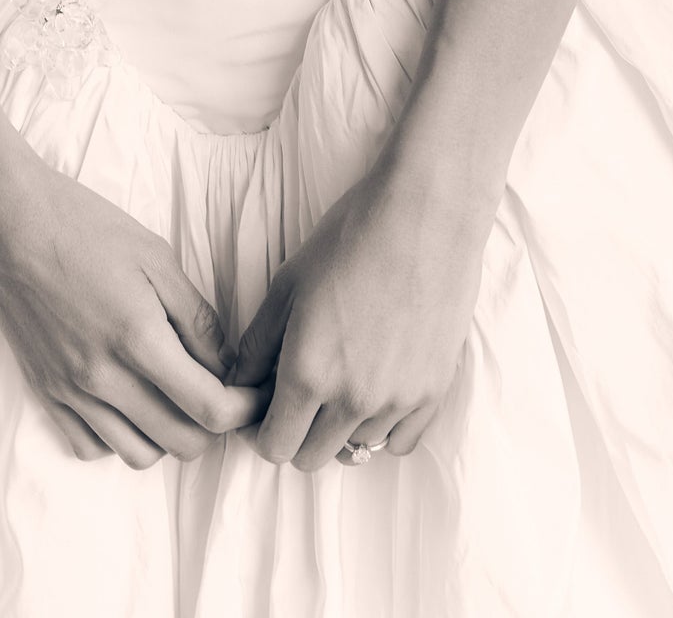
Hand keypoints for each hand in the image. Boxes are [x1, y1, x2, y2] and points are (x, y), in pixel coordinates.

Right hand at [0, 150, 265, 466]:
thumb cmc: (84, 227)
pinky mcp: (44, 392)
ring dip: (167, 435)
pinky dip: (119, 436)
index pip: (209, 408)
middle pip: (180, 442)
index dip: (244, 409)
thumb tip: (224, 364)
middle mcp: (102, 376)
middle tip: (219, 393)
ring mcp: (69, 390)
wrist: (8, 222)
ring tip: (172, 396)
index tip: (256, 395)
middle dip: (213, 425)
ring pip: (137, 454)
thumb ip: (196, 317)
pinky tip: (127, 400)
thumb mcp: (155, 257)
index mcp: (137, 337)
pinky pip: (91, 447)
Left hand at [225, 152, 497, 468]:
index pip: (275, 447)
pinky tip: (378, 385)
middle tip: (301, 392)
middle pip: (312, 458)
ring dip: (342, 426)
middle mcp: (353, 399)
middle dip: (298, 432)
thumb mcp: (288, 284)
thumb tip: (238, 383)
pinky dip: (384, 426)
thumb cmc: (350, 237)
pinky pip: (400, 442)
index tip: (267, 408)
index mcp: (309, 372)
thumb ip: (258, 344)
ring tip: (344, 376)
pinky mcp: (434, 392)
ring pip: (357, 449)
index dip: (263, 430)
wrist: (425, 213)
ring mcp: (398, 400)